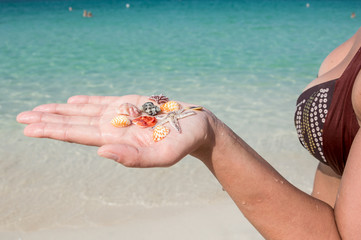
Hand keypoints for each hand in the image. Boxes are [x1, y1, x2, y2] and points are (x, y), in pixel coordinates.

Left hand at [16, 95, 211, 166]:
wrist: (196, 128)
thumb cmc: (182, 144)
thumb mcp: (162, 156)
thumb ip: (134, 159)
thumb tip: (101, 152)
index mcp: (117, 140)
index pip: (78, 135)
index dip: (54, 130)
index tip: (29, 128)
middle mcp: (114, 128)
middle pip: (75, 123)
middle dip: (48, 120)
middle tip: (21, 117)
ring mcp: (121, 114)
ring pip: (84, 111)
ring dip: (61, 110)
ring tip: (38, 109)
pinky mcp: (130, 104)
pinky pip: (103, 102)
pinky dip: (86, 101)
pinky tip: (71, 100)